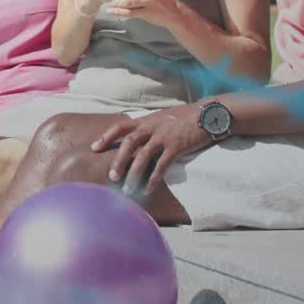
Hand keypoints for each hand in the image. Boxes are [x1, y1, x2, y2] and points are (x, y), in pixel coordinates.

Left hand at [90, 103, 213, 195]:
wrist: (209, 113)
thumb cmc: (185, 117)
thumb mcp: (162, 117)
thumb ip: (149, 126)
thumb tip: (137, 137)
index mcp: (146, 120)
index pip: (120, 126)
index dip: (106, 136)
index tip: (94, 148)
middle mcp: (151, 127)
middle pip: (128, 143)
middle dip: (118, 161)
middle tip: (111, 177)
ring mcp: (163, 136)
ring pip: (143, 156)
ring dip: (133, 174)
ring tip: (128, 189)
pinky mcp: (177, 146)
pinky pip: (162, 165)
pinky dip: (153, 179)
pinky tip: (147, 189)